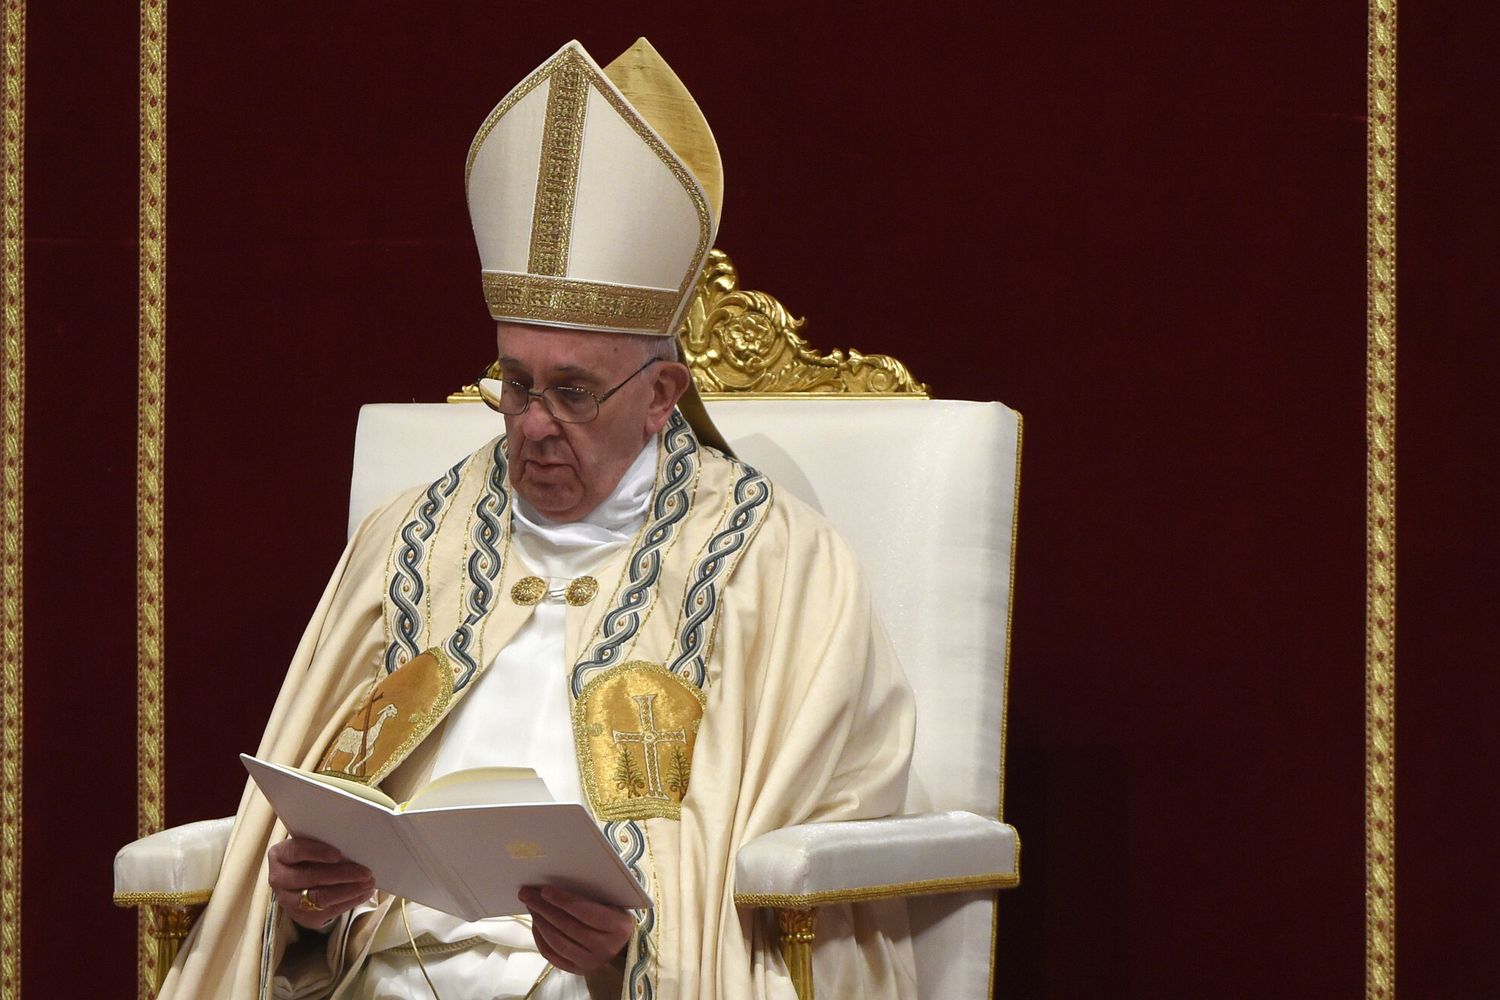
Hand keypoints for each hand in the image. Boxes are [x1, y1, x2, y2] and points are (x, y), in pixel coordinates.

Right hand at [267, 836, 375, 928]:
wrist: (299, 884)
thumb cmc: (311, 858)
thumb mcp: (312, 847)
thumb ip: (325, 843)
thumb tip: (355, 844)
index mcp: (280, 855)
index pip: (296, 851)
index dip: (317, 852)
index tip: (338, 854)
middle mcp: (279, 879)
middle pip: (311, 877)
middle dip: (343, 874)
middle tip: (366, 872)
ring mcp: (288, 900)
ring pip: (320, 897)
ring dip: (349, 890)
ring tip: (368, 883)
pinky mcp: (302, 916)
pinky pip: (328, 911)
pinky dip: (350, 902)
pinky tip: (363, 894)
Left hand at [519, 885, 634, 975]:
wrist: (623, 949)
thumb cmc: (615, 918)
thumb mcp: (613, 904)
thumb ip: (592, 897)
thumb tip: (558, 885)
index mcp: (618, 927)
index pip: (586, 912)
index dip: (564, 900)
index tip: (544, 890)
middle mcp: (605, 947)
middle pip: (568, 927)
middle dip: (544, 909)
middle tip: (527, 894)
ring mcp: (590, 962)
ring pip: (558, 942)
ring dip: (540, 922)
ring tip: (530, 906)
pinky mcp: (577, 970)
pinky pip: (552, 955)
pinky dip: (540, 938)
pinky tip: (536, 923)